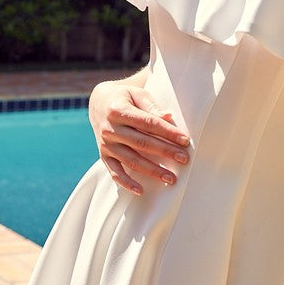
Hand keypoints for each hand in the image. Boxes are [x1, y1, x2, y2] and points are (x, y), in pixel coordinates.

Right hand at [88, 79, 190, 194]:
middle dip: (165, 151)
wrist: (98, 103)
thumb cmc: (124, 97)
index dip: (167, 132)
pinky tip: (141, 190)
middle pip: (142, 143)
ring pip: (131, 160)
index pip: (148, 123)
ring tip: (170, 178)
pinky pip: (115, 172)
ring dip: (152, 170)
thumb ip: (151, 105)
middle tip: (184, 159)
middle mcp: (110, 129)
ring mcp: (106, 144)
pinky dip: (126, 183)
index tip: (185, 140)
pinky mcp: (104, 155)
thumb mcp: (136, 93)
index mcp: (119, 110)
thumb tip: (168, 117)